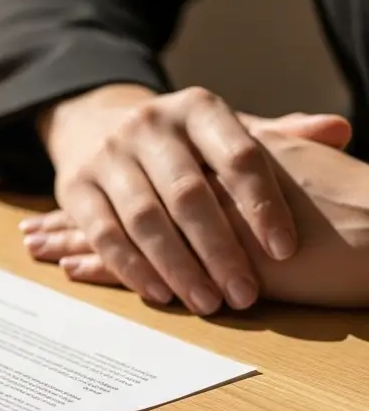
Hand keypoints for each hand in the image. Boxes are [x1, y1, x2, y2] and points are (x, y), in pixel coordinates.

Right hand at [37, 85, 311, 314]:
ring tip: (207, 303)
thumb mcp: (222, 131)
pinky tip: (160, 294)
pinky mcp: (73, 187)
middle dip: (219, 249)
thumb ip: (276, 139)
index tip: (284, 249)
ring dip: (178, 267)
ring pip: (145, 219)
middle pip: (189, 194)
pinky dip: (132, 268)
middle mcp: (147, 125)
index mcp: (196, 108)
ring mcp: (106, 155)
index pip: (237, 156)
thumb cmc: (179, 143)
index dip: (262, 204)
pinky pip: (105, 234)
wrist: (93, 124)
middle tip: (244, 294)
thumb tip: (338, 131)